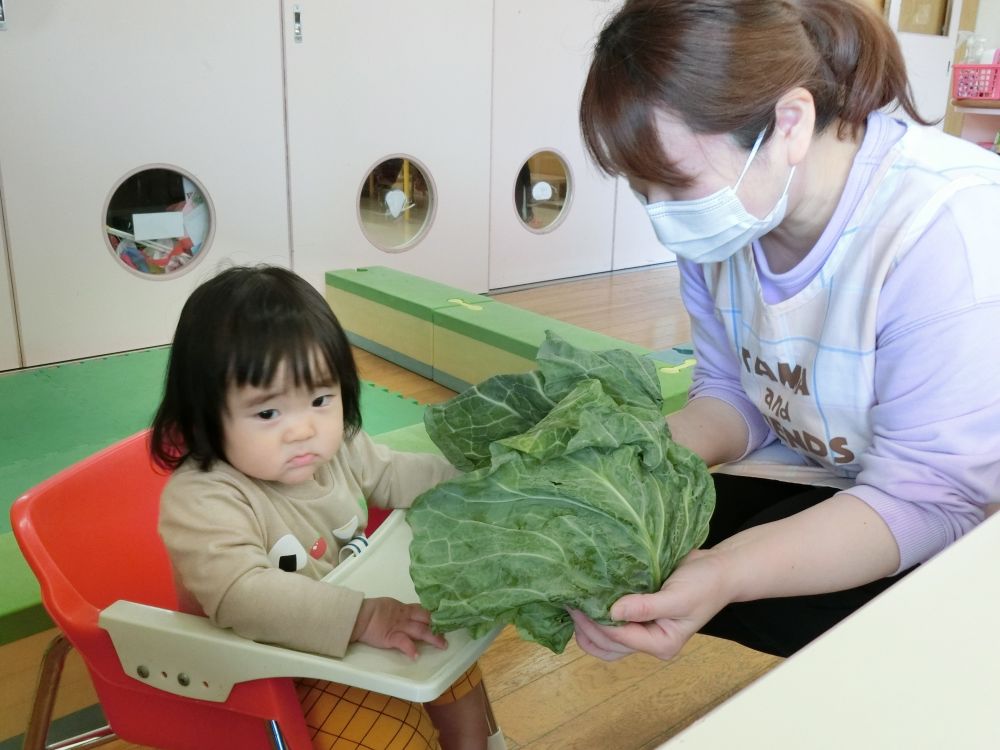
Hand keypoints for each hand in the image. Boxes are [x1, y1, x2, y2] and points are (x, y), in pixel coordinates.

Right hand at [351, 597, 447, 658]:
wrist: (358, 616)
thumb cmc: (370, 611)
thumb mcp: (388, 606)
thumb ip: (399, 610)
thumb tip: (406, 613)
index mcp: (404, 608)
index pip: (423, 610)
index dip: (434, 614)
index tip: (445, 618)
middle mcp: (405, 616)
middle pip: (426, 620)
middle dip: (439, 626)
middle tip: (450, 632)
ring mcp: (399, 627)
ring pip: (420, 631)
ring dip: (433, 638)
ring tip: (443, 645)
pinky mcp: (391, 637)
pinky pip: (404, 643)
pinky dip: (411, 649)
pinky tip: (417, 656)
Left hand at [569, 549, 732, 661]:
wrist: (718, 570)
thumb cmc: (704, 584)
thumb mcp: (678, 597)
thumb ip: (647, 607)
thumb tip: (613, 612)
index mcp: (661, 643)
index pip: (619, 637)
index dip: (595, 622)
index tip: (576, 602)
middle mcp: (649, 641)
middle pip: (607, 645)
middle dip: (585, 627)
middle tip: (567, 602)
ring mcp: (643, 631)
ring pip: (606, 640)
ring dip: (587, 626)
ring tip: (571, 605)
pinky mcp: (638, 616)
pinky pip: (612, 624)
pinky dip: (596, 617)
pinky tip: (584, 602)